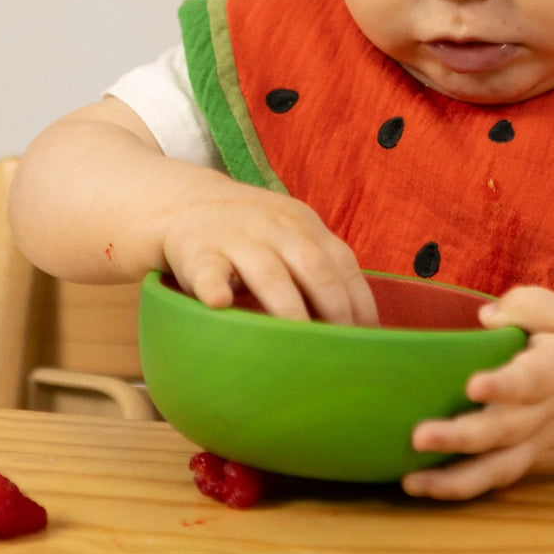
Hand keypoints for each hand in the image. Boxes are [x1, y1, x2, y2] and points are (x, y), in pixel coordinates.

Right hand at [159, 175, 377, 326]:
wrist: (184, 203)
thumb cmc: (250, 236)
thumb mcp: (289, 238)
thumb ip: (319, 271)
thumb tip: (360, 328)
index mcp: (304, 225)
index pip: (341, 262)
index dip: (358, 300)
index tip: (369, 338)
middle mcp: (275, 227)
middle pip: (313, 267)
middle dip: (333, 308)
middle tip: (343, 349)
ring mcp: (236, 237)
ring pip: (267, 272)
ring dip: (287, 307)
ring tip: (301, 341)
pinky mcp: (197, 252)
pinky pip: (207, 271)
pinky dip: (214, 286)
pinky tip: (220, 304)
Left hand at [402, 287, 553, 499]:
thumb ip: (531, 305)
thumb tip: (485, 317)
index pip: (534, 378)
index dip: (506, 385)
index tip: (473, 385)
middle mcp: (551, 413)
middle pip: (507, 430)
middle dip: (463, 436)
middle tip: (419, 436)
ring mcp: (542, 445)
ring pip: (501, 467)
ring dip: (456, 478)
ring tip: (412, 481)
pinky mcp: (534, 464)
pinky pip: (499, 478)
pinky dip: (463, 487)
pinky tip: (423, 486)